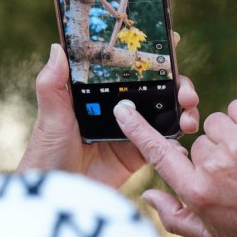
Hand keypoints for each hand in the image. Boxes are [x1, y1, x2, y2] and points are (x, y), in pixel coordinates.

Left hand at [16, 41, 198, 188]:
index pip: (130, 67)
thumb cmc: (47, 152)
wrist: (58, 194)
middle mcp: (120, 108)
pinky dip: (176, 141)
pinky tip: (183, 139)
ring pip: (166, 113)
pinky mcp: (137, 155)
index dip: (152, 56)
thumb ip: (52, 84)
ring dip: (184, 109)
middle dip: (178, 84)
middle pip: (157, 88)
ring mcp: (132, 130)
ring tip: (189, 115)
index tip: (171, 42)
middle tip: (185, 92)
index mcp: (101, 93)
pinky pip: (162, 144)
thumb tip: (58, 48)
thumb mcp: (50, 116)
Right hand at [113, 99, 236, 236]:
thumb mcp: (211, 236)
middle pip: (196, 140)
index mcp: (197, 192)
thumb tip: (146, 193)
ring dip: (229, 136)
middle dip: (211, 152)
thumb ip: (173, 216)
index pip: (158, 153)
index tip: (123, 108)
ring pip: (217, 123)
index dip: (137, 129)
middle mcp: (214, 165)